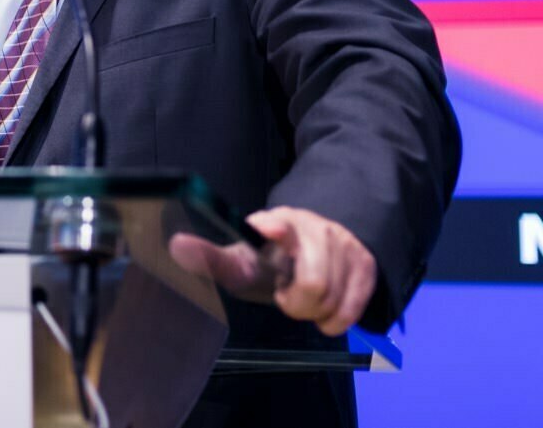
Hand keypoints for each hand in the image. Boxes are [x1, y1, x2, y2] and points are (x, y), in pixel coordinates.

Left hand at [168, 206, 376, 335]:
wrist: (317, 253)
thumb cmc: (272, 262)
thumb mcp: (241, 262)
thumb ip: (212, 259)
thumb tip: (176, 246)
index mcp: (277, 224)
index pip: (280, 223)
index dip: (276, 228)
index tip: (269, 228)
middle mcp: (313, 228)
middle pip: (314, 283)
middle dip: (298, 304)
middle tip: (287, 298)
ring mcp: (343, 244)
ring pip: (333, 300)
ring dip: (316, 312)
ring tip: (304, 297)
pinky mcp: (365, 265)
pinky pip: (352, 310)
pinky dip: (336, 319)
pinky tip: (325, 307)